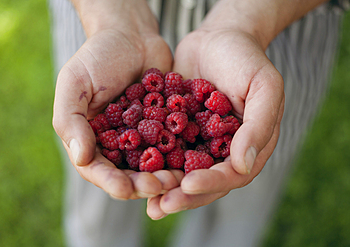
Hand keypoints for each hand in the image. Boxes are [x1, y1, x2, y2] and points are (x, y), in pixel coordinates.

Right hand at [52, 1, 180, 199]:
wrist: (132, 36)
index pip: (97, 169)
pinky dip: (183, 155)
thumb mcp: (75, 84)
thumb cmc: (98, 56)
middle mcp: (117, 143)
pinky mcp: (165, 127)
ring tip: (179, 178)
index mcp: (90, 138)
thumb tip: (80, 158)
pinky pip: (174, 146)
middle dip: (143, 184)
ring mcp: (142, 137)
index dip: (111, 182)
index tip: (126, 189)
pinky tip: (195, 161)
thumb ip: (70, 121)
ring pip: (154, 165)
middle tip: (160, 186)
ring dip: (165, 175)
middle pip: (128, 174)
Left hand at [147, 28, 283, 218]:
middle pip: (204, 181)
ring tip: (145, 201)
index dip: (211, 183)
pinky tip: (134, 173)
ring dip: (164, 187)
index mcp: (249, 146)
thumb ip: (259, 125)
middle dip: (183, 195)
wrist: (218, 37)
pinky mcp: (179, 131)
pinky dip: (152, 163)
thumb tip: (243, 166)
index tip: (188, 185)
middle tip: (160, 207)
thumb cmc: (246, 59)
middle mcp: (223, 150)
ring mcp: (200, 142)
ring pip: (182, 171)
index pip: (232, 174)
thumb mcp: (264, 87)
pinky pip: (165, 150)